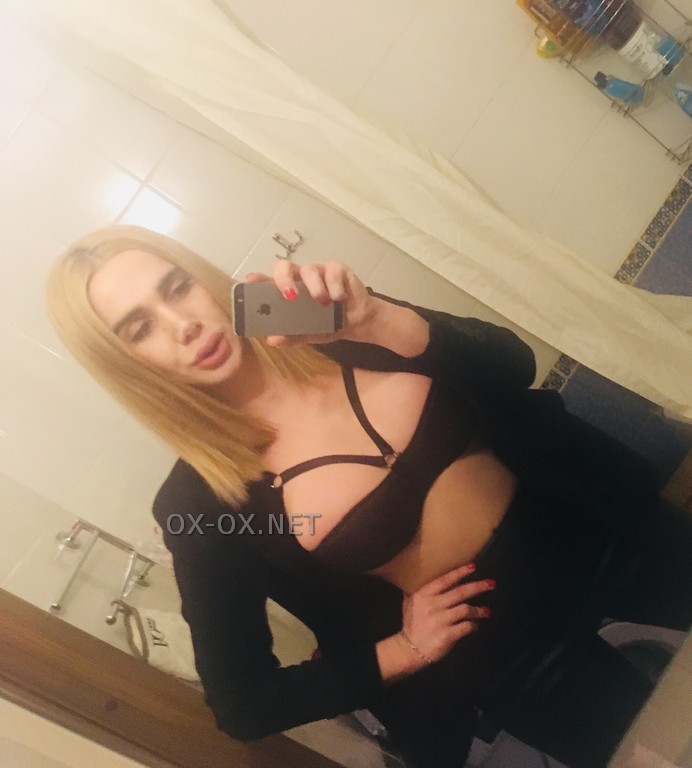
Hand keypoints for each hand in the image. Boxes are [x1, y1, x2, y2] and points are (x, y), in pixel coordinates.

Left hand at [244, 260, 375, 346]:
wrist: (357, 322)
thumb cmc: (328, 324)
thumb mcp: (308, 334)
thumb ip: (291, 336)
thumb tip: (272, 340)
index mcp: (289, 290)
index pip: (269, 281)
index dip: (258, 279)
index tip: (249, 281)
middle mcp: (300, 278)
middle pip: (284, 267)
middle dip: (284, 279)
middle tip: (290, 296)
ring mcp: (319, 271)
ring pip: (309, 270)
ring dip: (314, 287)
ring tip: (323, 302)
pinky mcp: (337, 269)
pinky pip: (332, 273)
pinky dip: (334, 287)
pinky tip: (339, 299)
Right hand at [400, 562, 494, 666]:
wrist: (409, 649)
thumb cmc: (412, 623)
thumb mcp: (411, 602)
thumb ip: (421, 589)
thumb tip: (429, 573)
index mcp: (423, 594)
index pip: (445, 580)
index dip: (460, 572)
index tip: (473, 566)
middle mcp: (431, 605)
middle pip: (460, 593)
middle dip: (477, 587)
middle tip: (492, 584)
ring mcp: (439, 620)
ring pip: (465, 610)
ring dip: (479, 610)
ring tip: (487, 611)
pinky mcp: (446, 635)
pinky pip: (466, 627)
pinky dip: (474, 625)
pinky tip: (477, 625)